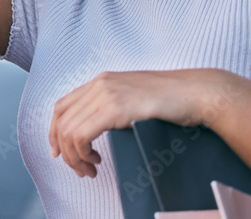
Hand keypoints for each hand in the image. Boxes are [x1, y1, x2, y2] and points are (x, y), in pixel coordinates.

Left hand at [48, 68, 243, 177]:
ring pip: (69, 130)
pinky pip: (82, 134)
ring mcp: (106, 94)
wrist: (195, 93)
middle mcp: (99, 84)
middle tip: (78, 168)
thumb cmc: (171, 100)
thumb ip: (113, 106)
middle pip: (61, 120)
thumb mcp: (133, 97)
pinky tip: (97, 161)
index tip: (60, 152)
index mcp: (101, 81)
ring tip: (90, 169)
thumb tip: (98, 126)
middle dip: (64, 149)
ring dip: (75, 156)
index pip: (62, 105)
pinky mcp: (115, 108)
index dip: (54, 131)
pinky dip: (83, 153)